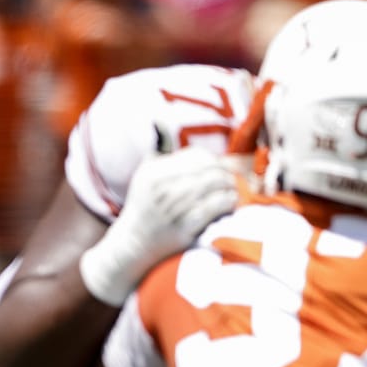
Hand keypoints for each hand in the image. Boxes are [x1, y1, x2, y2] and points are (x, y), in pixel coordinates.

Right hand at [78, 147, 238, 305]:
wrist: (134, 244)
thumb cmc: (144, 206)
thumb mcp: (144, 175)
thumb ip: (159, 152)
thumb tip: (163, 122)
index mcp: (154, 173)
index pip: (196, 156)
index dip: (213, 160)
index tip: (220, 168)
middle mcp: (162, 189)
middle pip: (208, 170)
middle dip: (226, 173)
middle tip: (232, 180)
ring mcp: (173, 209)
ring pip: (214, 187)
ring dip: (230, 187)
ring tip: (232, 191)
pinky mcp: (184, 228)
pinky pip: (214, 208)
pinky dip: (227, 202)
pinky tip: (229, 203)